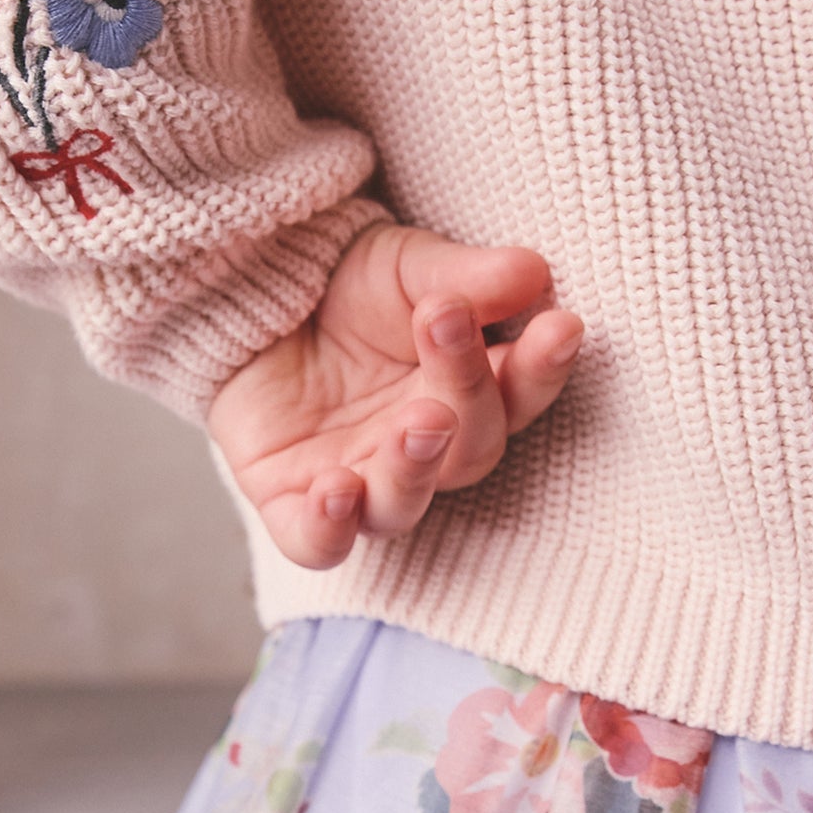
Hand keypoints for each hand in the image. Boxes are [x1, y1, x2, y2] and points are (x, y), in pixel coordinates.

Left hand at [208, 222, 583, 568]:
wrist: (253, 293)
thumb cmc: (347, 286)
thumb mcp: (407, 268)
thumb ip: (465, 277)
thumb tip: (533, 272)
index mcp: (466, 394)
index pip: (518, 395)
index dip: (541, 367)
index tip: (559, 325)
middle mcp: (423, 451)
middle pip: (468, 450)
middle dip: (468, 391)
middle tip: (448, 326)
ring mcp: (361, 481)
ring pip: (402, 506)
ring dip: (414, 469)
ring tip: (418, 422)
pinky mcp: (294, 503)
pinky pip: (318, 543)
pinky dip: (330, 529)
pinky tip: (335, 490)